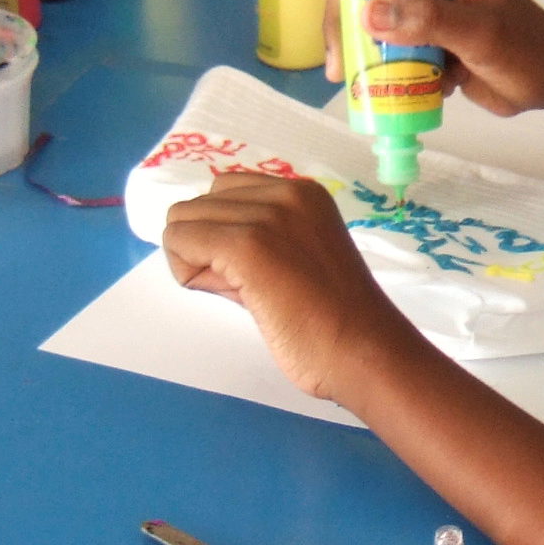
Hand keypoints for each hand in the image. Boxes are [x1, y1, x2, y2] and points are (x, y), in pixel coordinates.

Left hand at [161, 171, 418, 400]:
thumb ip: (254, 242)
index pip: (224, 193)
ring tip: (245, 293)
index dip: (224, 234)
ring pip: (180, 221)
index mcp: (301, 192)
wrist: (364, 352)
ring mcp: (266, 216)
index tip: (257, 272)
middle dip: (206, 246)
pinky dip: (188, 271)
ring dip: (195, 260)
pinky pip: (179, 241)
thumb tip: (194, 243)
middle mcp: (284, 192)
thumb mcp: (295, 259)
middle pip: (198, 205)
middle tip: (248, 288)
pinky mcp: (247, 245)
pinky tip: (233, 295)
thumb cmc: (334, 322)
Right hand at [322, 0, 543, 117]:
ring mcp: (431, 10)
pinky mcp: (432, 42)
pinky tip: (375, 90)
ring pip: (380, 17)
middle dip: (348, 10)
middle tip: (337, 51)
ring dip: (359, 43)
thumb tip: (369, 13)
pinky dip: (382, 66)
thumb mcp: (480, 33)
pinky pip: (395, 48)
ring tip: (344, 77)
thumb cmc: (529, 49)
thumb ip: (430, 21)